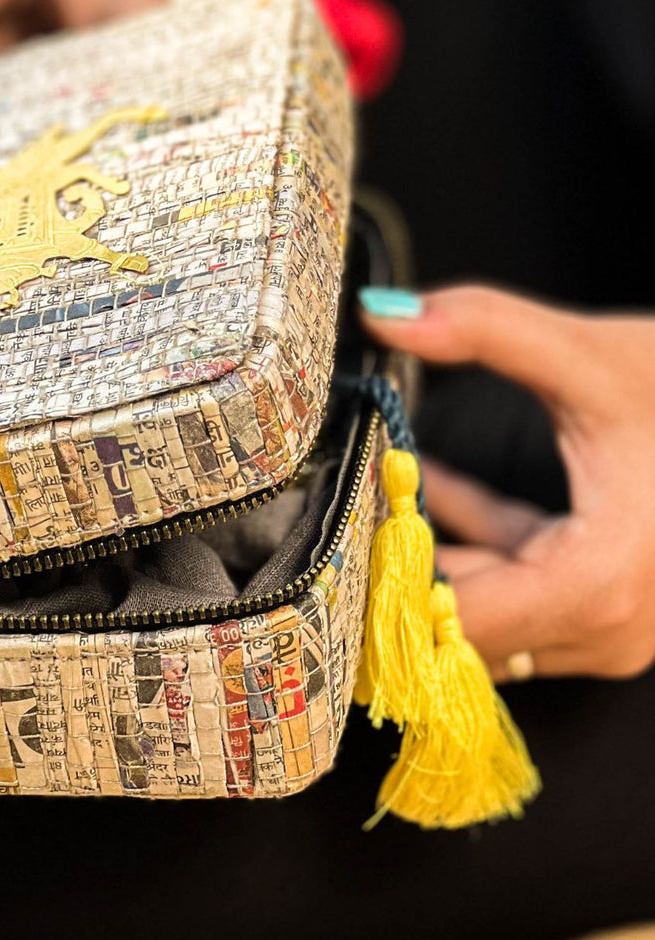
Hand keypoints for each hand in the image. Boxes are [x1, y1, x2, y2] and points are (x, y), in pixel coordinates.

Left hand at [360, 284, 654, 681]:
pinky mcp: (609, 603)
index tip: (327, 534)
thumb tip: (386, 312)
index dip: (382, 580)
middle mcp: (607, 627)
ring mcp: (612, 625)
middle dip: (392, 561)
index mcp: (602, 583)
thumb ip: (486, 330)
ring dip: (425, 546)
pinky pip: (516, 578)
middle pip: (459, 620)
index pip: (452, 619)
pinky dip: (470, 536)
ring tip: (368, 482)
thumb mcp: (596, 359)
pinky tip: (423, 479)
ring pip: (484, 605)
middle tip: (331, 503)